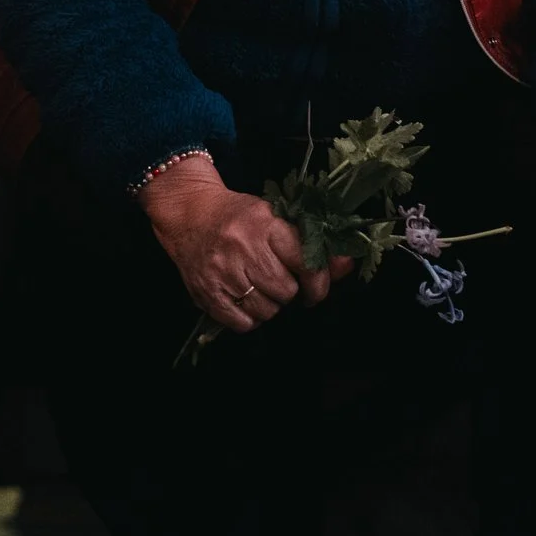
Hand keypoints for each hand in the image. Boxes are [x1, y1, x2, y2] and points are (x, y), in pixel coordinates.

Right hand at [138, 153, 343, 329]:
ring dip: (269, 304)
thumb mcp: (275, 218)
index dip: (318, 281)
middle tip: (278, 279)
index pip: (305, 261)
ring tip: (257, 286)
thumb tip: (346, 265)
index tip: (316, 286)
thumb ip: (311, 243)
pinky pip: (244, 323)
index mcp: (264, 223)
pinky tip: (243, 298)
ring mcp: (222, 271)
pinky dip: (249, 317)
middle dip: (288, 290)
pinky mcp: (207, 292)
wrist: (189, 212)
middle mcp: (243, 246)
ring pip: (267, 310)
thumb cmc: (238, 217)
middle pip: (286, 290)